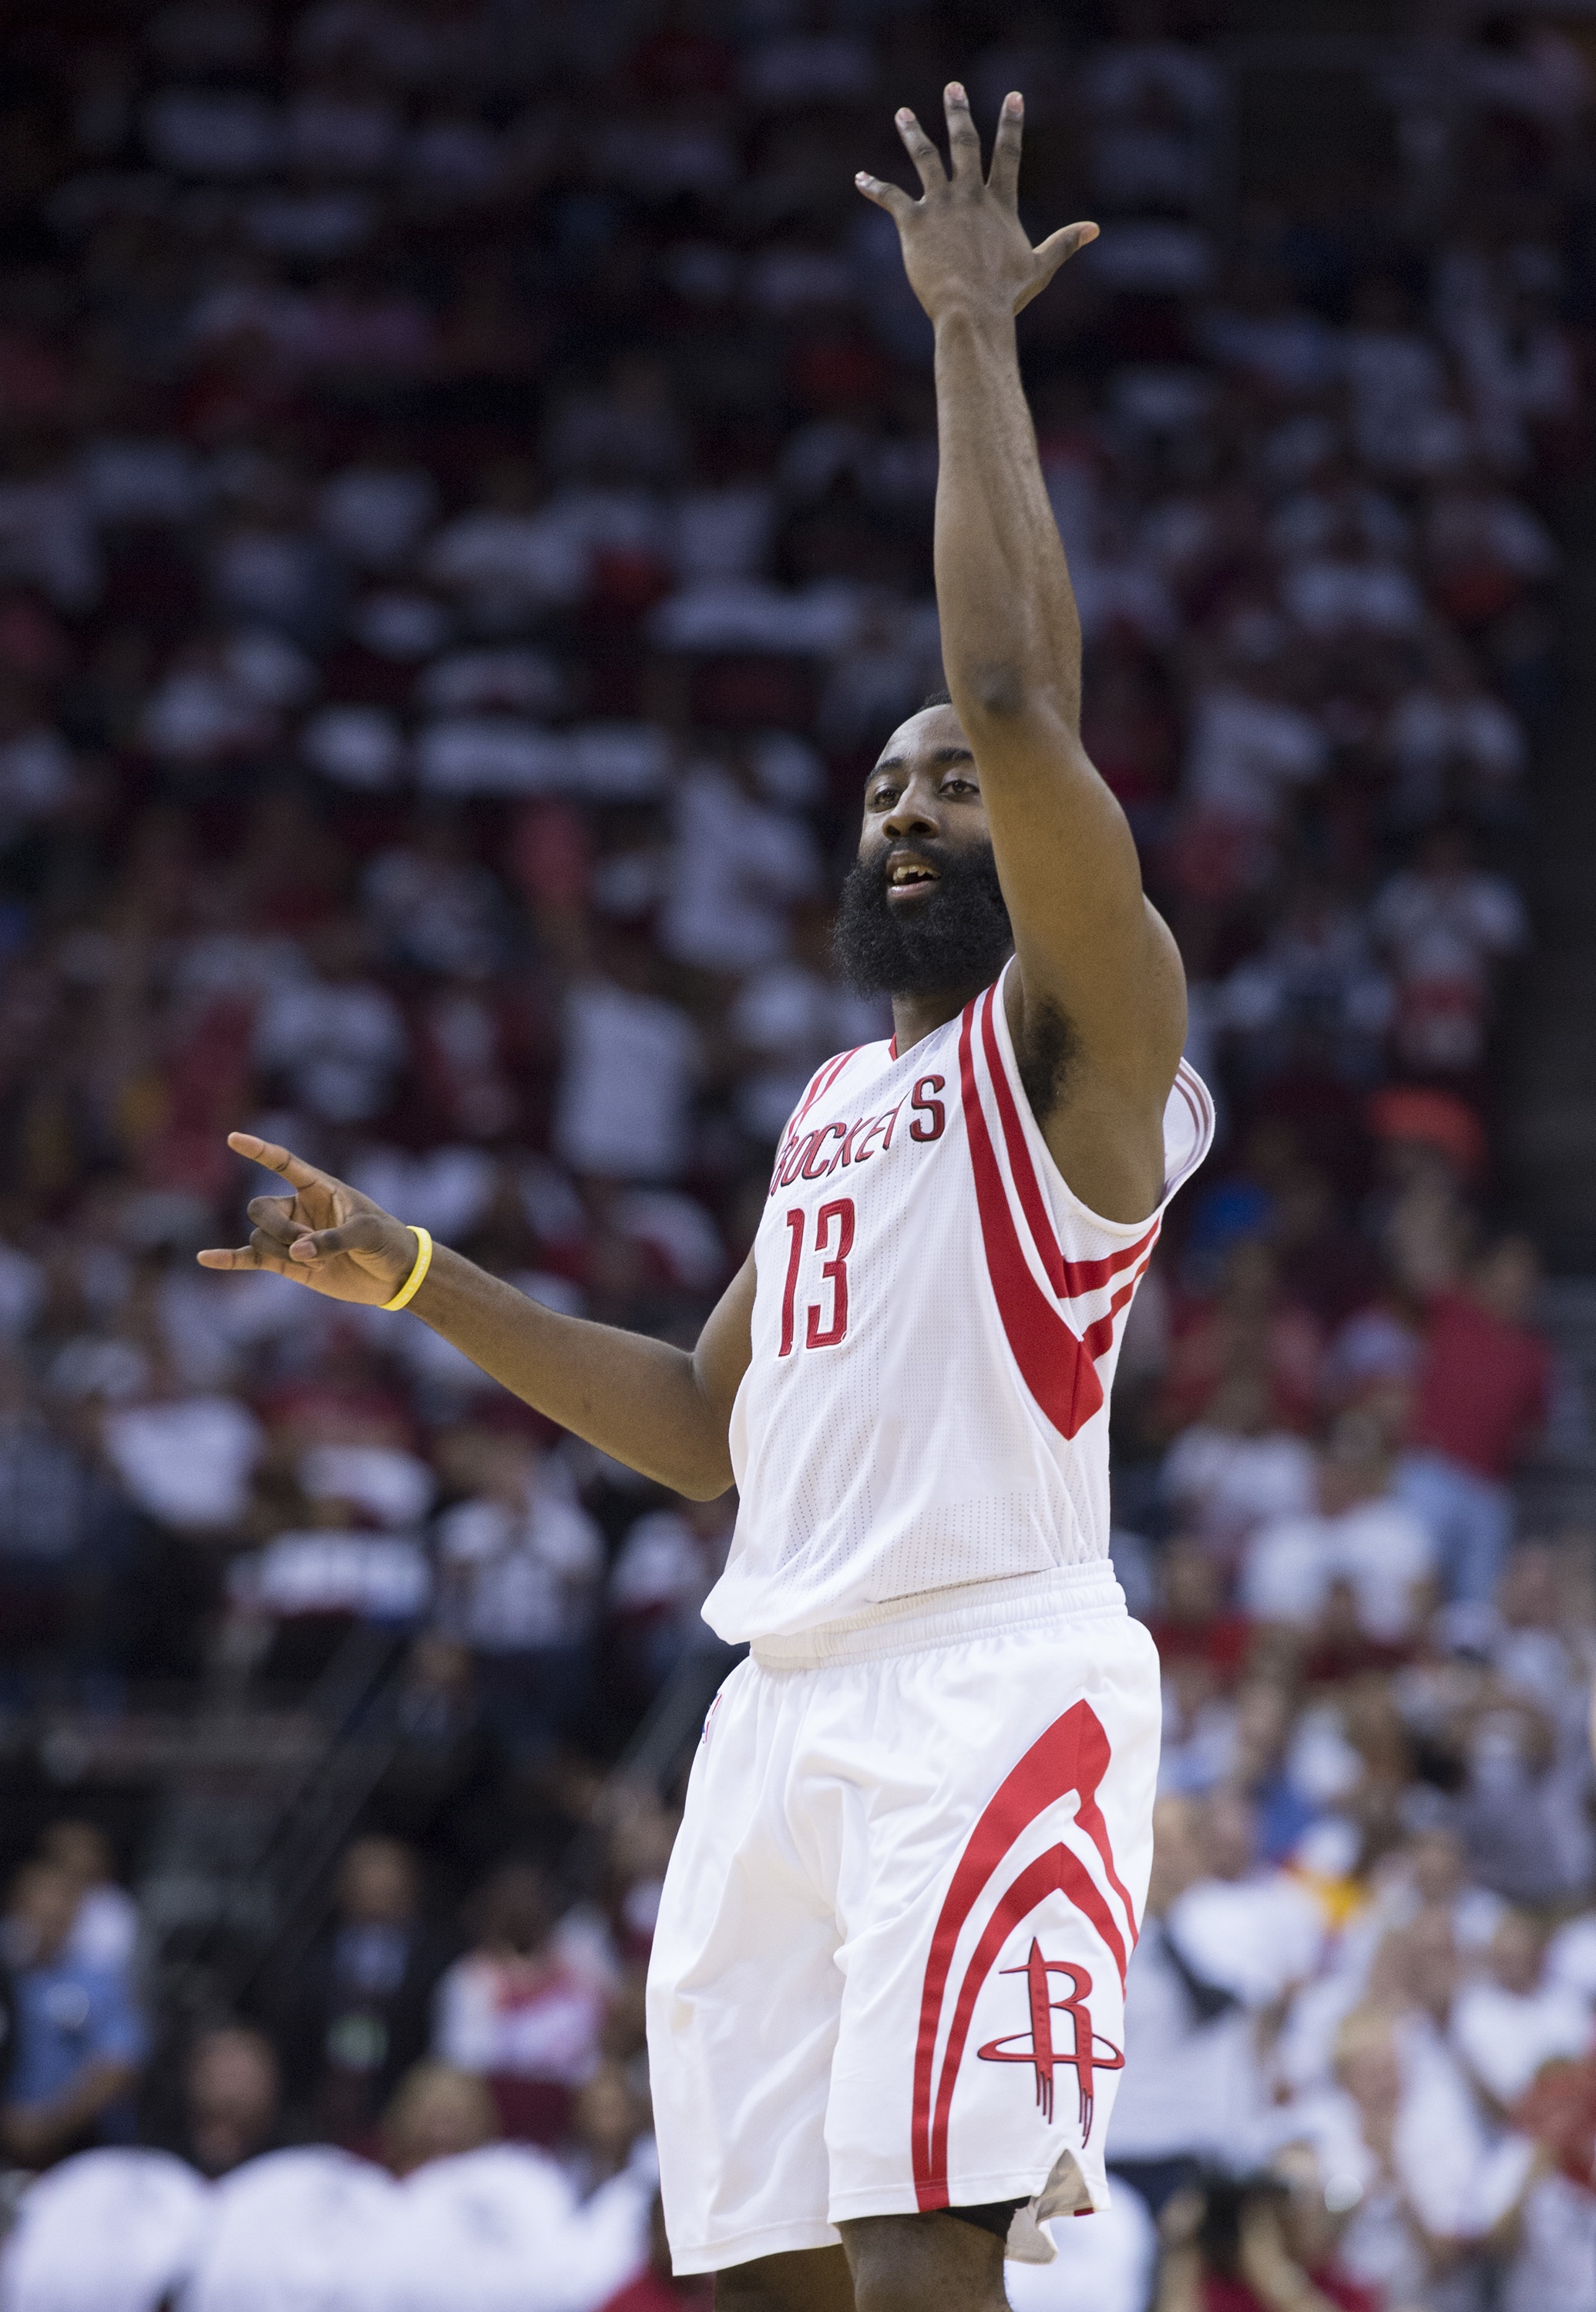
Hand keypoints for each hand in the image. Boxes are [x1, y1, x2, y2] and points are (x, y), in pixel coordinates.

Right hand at [196, 1133, 419, 1306]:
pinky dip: (229, 1259)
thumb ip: (333, 1239)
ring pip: (260, 1237)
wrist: (394, 1276)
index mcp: (319, 1187)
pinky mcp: (288, 1263)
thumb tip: (298, 1251)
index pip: (283, 1163)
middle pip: (260, 1208)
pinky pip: (250, 1258)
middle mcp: (299, 1208)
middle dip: (278, 1228)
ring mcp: (291, 1236)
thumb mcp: (367, 1233)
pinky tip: (205, 1258)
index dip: (260, 1151)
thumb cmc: (387, 1242)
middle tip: (308, 1244)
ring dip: (284, 1253)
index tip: (234, 1138)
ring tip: (319, 1262)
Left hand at [856, 84, 1096, 327]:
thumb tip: (1095, 229)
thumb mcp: (1040, 267)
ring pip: (925, 158)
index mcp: (999, 203)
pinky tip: (860, 178)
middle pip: (964, 143)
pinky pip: (891, 197)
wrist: (971, 311)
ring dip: (913, 133)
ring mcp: (941, 204)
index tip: (1014, 97)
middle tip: (953, 88)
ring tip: (903, 114)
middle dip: (958, 113)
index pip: (1008, 154)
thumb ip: (1064, 243)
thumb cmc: (1005, 295)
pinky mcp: (914, 222)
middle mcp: (970, 195)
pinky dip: (874, 187)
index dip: (1011, 124)